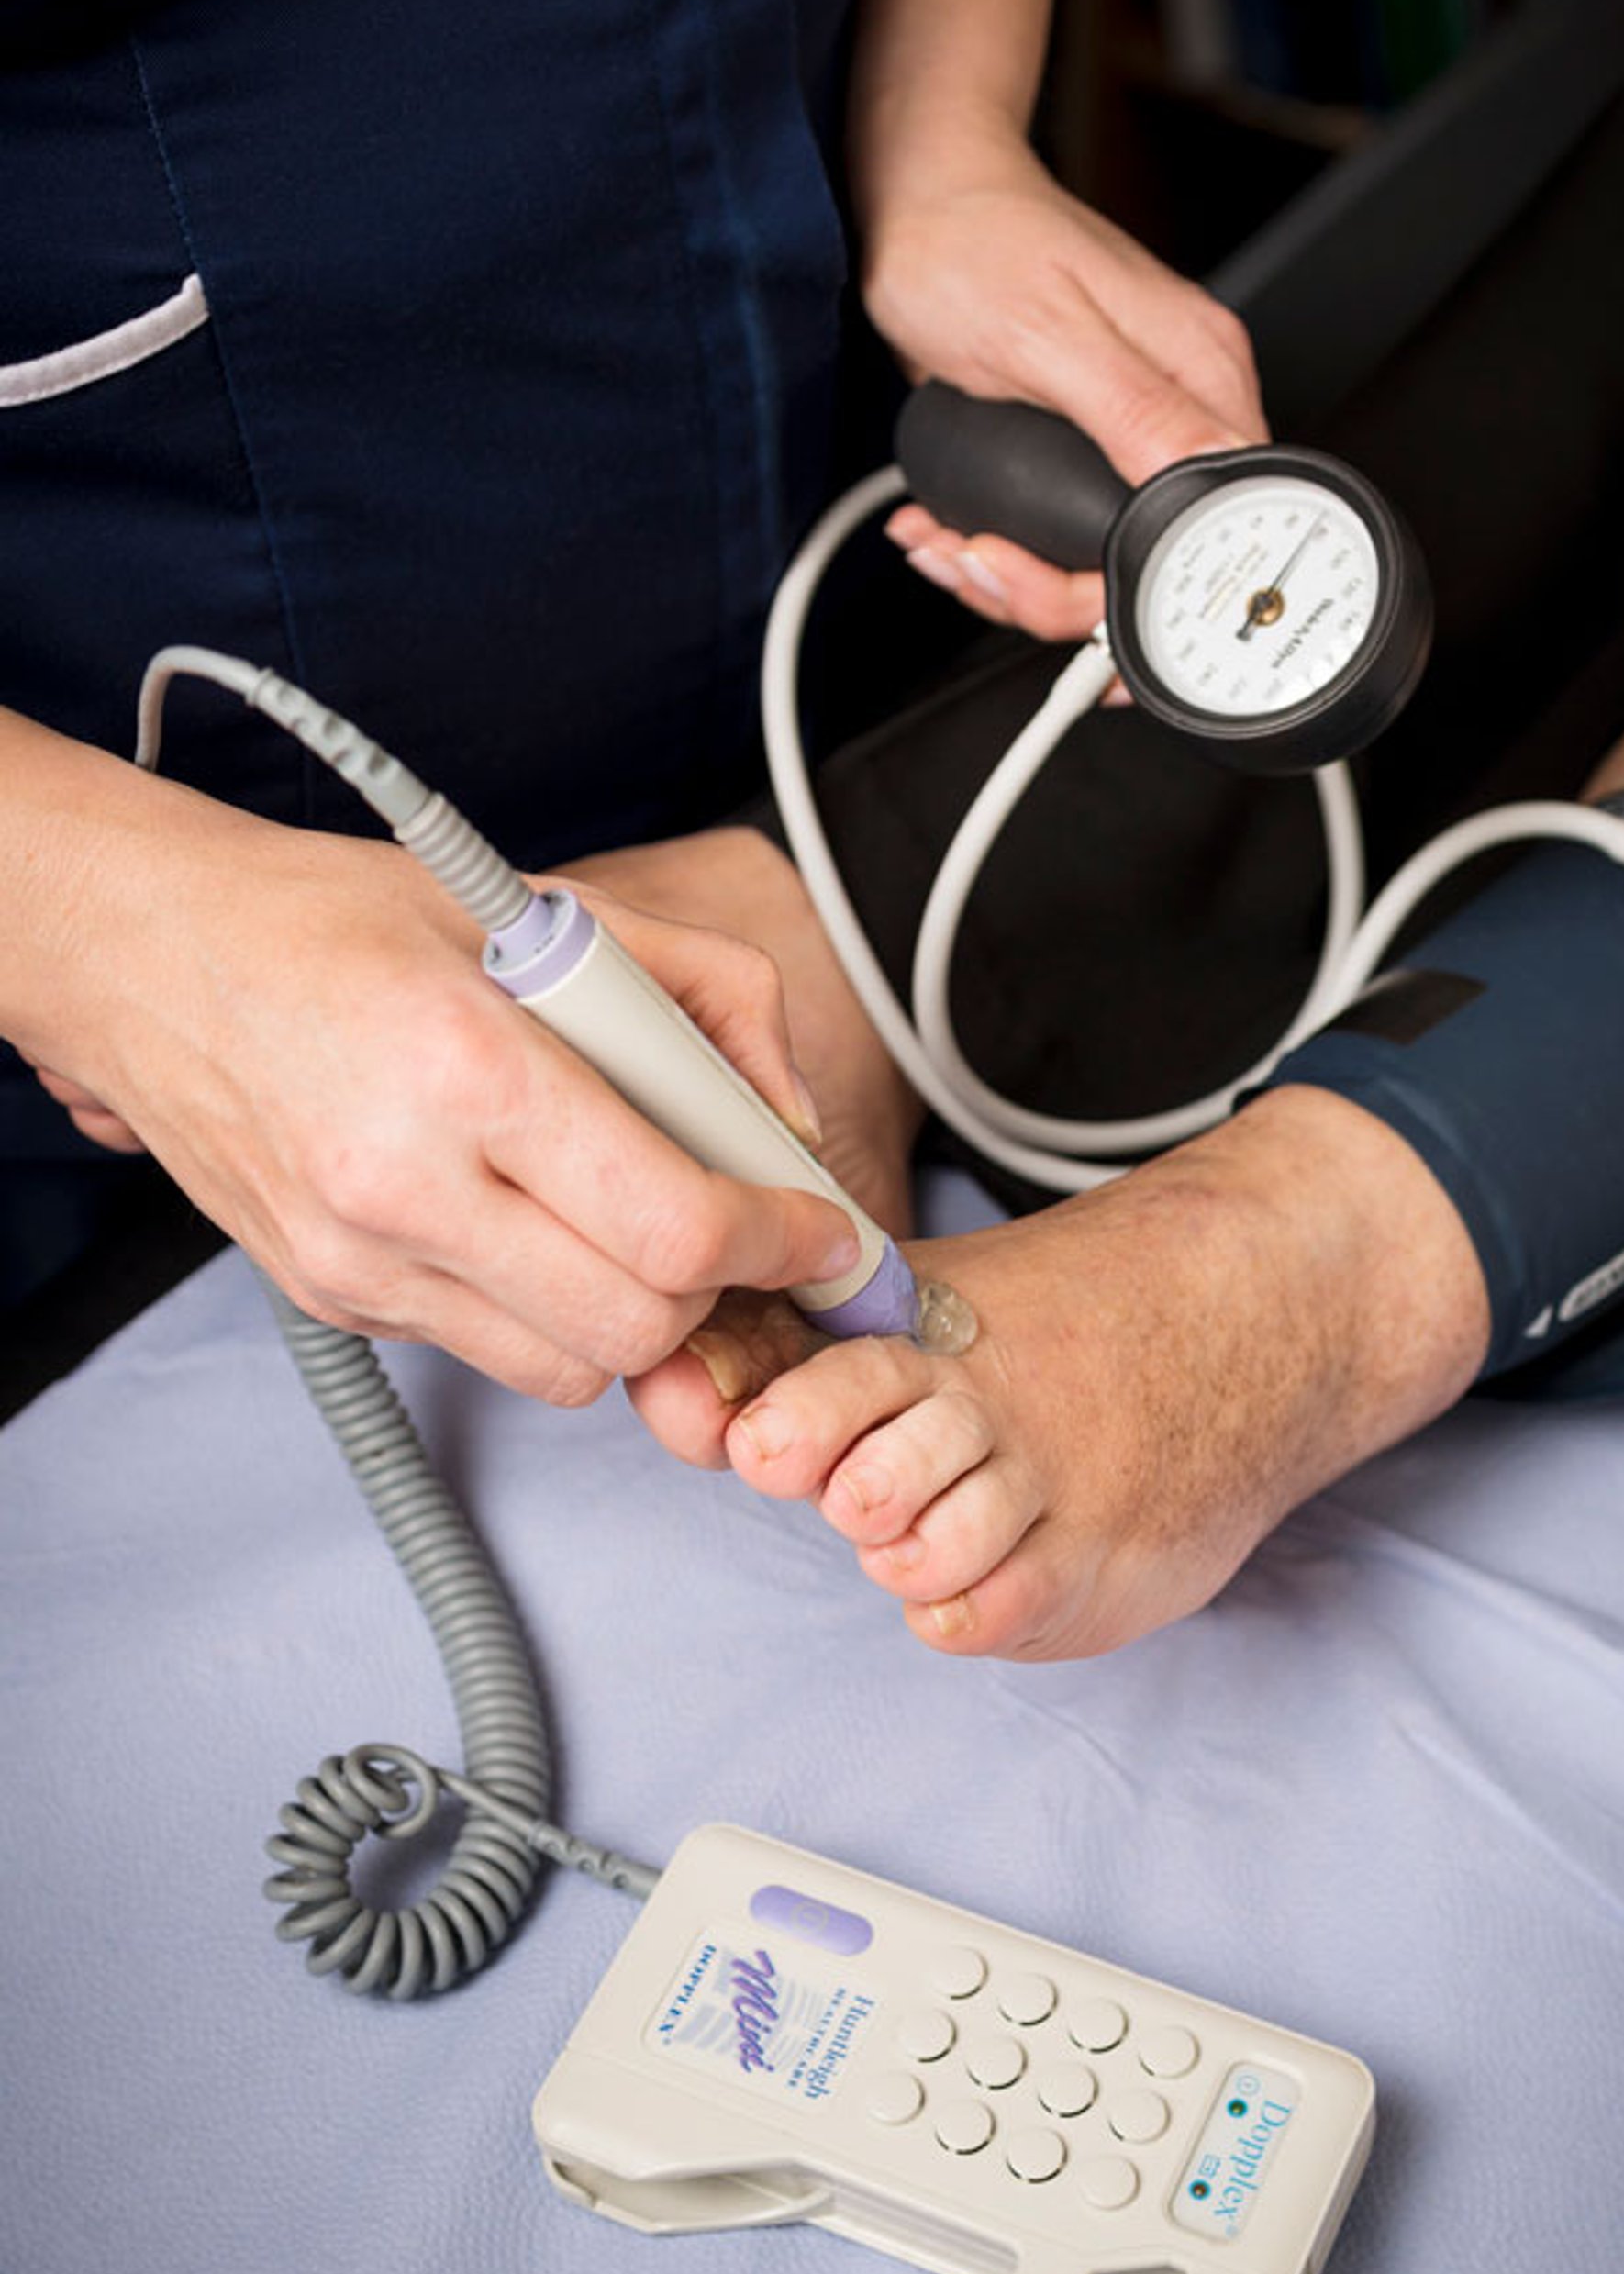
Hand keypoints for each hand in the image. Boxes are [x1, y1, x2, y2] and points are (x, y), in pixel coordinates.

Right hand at [5, 729, 863, 1405]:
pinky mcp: (333, 1301)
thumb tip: (786, 1117)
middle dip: (717, 1290)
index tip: (818, 1229)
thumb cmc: (346, 921)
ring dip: (631, 1315)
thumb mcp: (549, 905)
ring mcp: (361, 1261)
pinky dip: (544, 1312)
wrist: (154, 959)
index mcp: (470, 1069)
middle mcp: (407, 1186)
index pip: (675, 1226)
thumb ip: (707, 995)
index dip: (779, 1241)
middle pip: (637, 1324)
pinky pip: (489, 1351)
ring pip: (570, 1368)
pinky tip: (527, 1224)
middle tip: (734, 1231)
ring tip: (627, 1227)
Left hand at [630, 1089, 1489, 1659]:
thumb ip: (800, 1340)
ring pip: (923, 1559)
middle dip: (851, 1499)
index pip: (820, 1389)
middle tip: (869, 1491)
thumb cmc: (1037, 1339)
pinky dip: (959, 1607)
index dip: (781, 1429)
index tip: (765, 1448)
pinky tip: (977, 1569)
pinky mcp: (1099, 1558)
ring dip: (907, 1556)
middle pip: (866, 1487)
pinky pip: (990, 1616)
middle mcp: (981, 1412)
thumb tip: (669, 1375)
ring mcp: (1046, 1486)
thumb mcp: (922, 1305)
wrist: (1234, 1325)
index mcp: (922, 1342)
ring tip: (936, 1521)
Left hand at [862, 132, 1265, 643]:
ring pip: (1092, 561)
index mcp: (1200, 376)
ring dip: (1006, 578)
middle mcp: (1178, 408)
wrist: (915, 201)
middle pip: (1148, 563)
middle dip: (1045, 590)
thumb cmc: (973, 243)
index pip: (1208, 530)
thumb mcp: (1048, 335)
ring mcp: (1130, 432)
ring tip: (947, 545)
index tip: (1041, 584)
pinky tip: (949, 528)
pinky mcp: (1081, 449)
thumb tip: (1207, 476)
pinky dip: (997, 551)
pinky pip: (1056, 535)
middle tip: (976, 562)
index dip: (1125, 586)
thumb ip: (1134, 409)